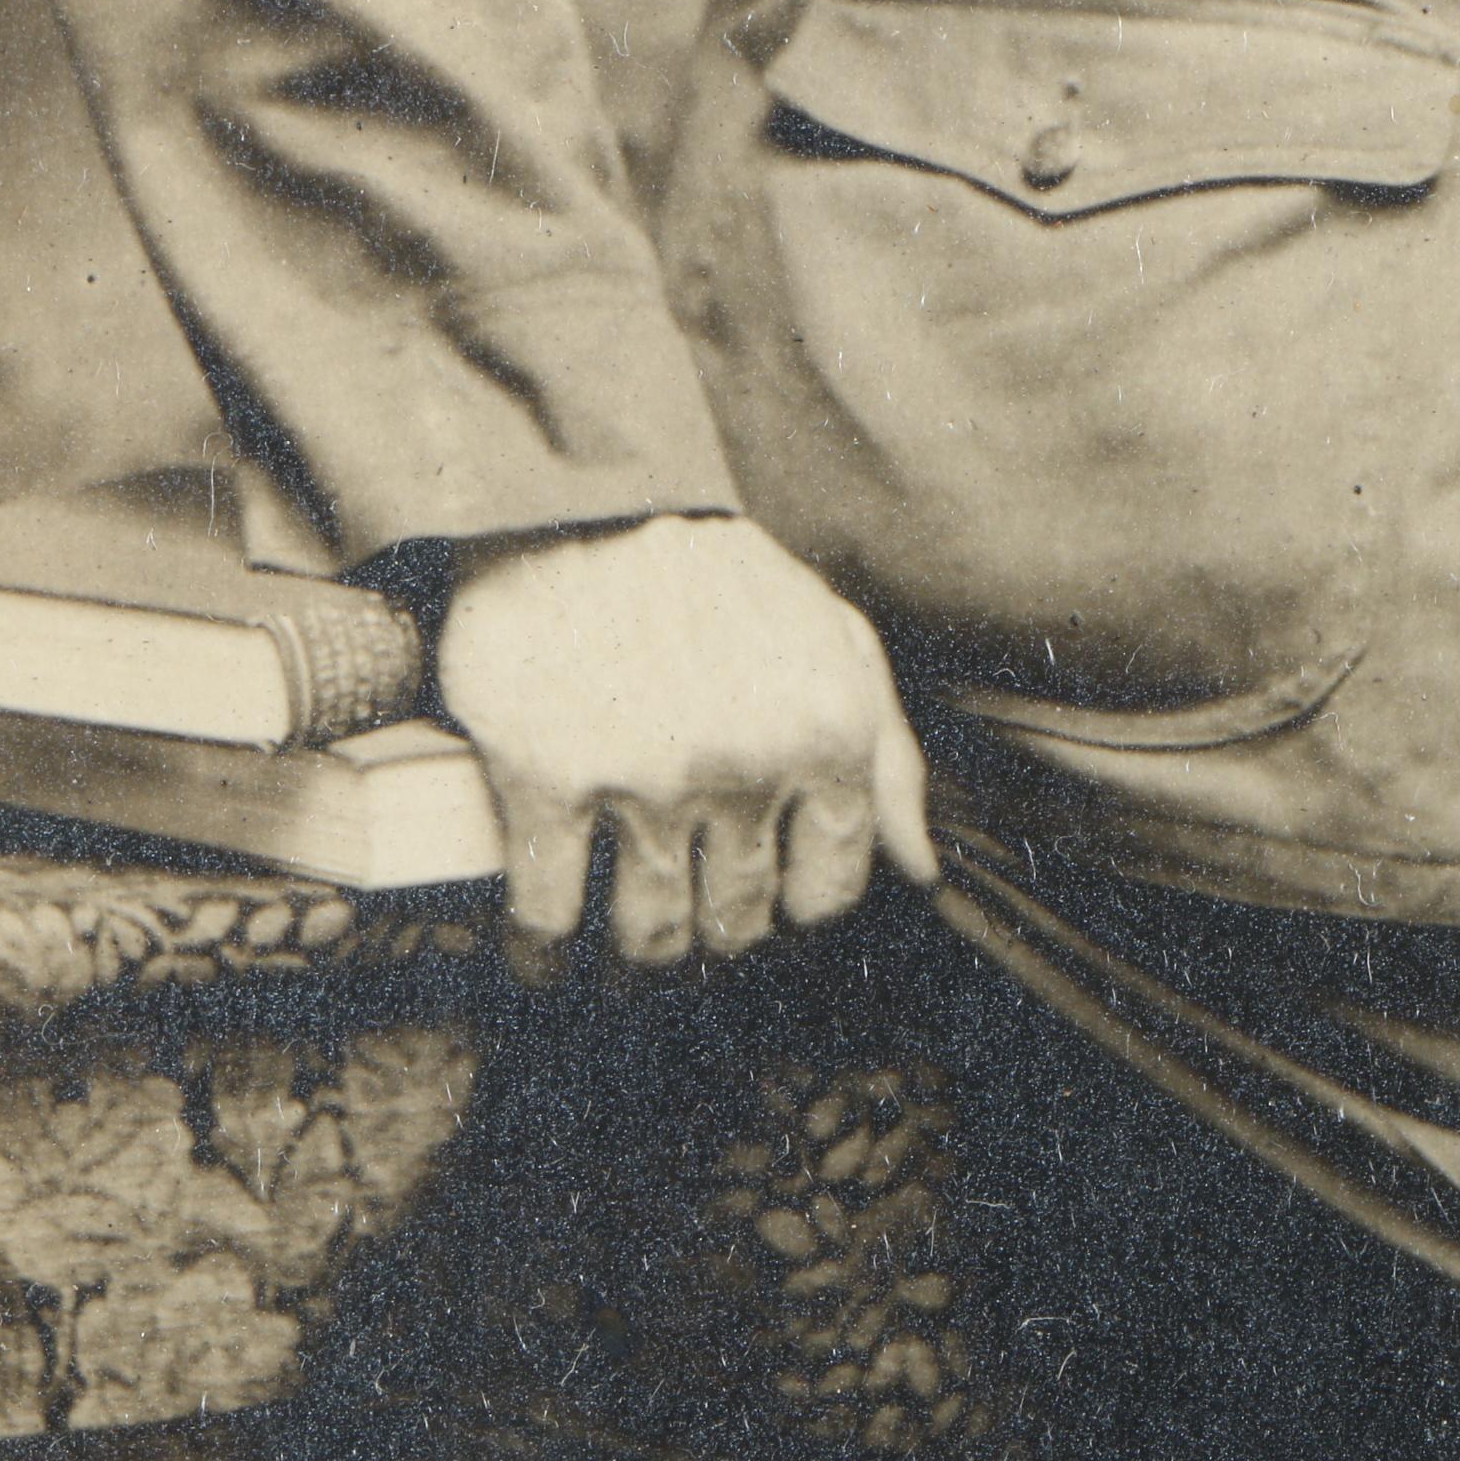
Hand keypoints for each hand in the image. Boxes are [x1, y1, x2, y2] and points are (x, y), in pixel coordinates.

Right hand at [440, 516, 938, 967]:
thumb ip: (887, 757)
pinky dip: (542, 952)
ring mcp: (645, 777)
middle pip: (738, 922)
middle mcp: (746, 763)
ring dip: (638, 958)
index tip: (760, 899)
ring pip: (652, 935)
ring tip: (623, 951)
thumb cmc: (716, 578)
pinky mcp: (545, 777)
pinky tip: (540, 957)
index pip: (827, 890)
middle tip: (684, 920)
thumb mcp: (834, 642)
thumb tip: (919, 869)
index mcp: (827, 734)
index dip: (791, 905)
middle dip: (713, 932)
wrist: (579, 501)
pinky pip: (548, 914)